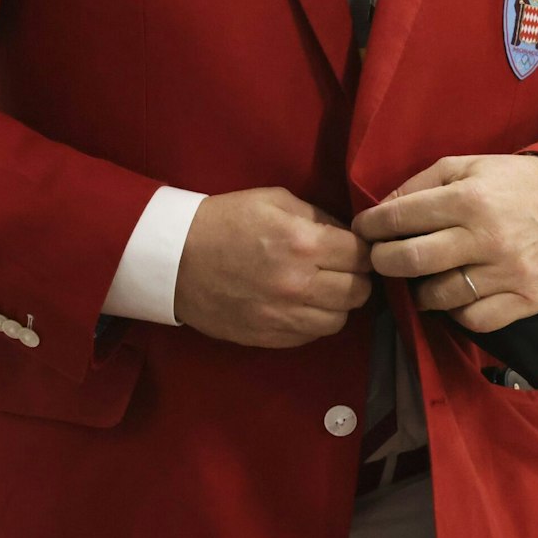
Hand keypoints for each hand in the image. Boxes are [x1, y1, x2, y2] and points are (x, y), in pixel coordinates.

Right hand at [173, 188, 374, 348]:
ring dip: (337, 303)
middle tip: (341, 267)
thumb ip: (317, 216)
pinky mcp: (270, 338)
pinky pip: (312, 335)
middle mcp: (299, 284)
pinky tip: (300, 303)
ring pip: (340, 319)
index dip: (362, 249)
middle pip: (359, 291)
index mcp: (302, 242)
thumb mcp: (274, 200)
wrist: (175, 258)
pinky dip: (314, 320)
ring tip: (322, 287)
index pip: (361, 255)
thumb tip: (348, 234)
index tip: (353, 246)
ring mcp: (284, 316)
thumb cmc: (225, 221)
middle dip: (356, 277)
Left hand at [353, 155, 537, 334]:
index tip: (363, 230)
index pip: (403, 217)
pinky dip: (455, 311)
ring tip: (417, 278)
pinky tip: (452, 295)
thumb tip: (382, 209)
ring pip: (441, 296)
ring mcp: (510, 273)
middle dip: (384, 261)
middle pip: (415, 262)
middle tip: (379, 259)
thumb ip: (420, 184)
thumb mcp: (466, 166)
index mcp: (470, 199)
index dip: (373, 226)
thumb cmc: (511, 184)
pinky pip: (474, 319)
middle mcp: (489, 238)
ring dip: (419, 291)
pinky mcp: (528, 299)